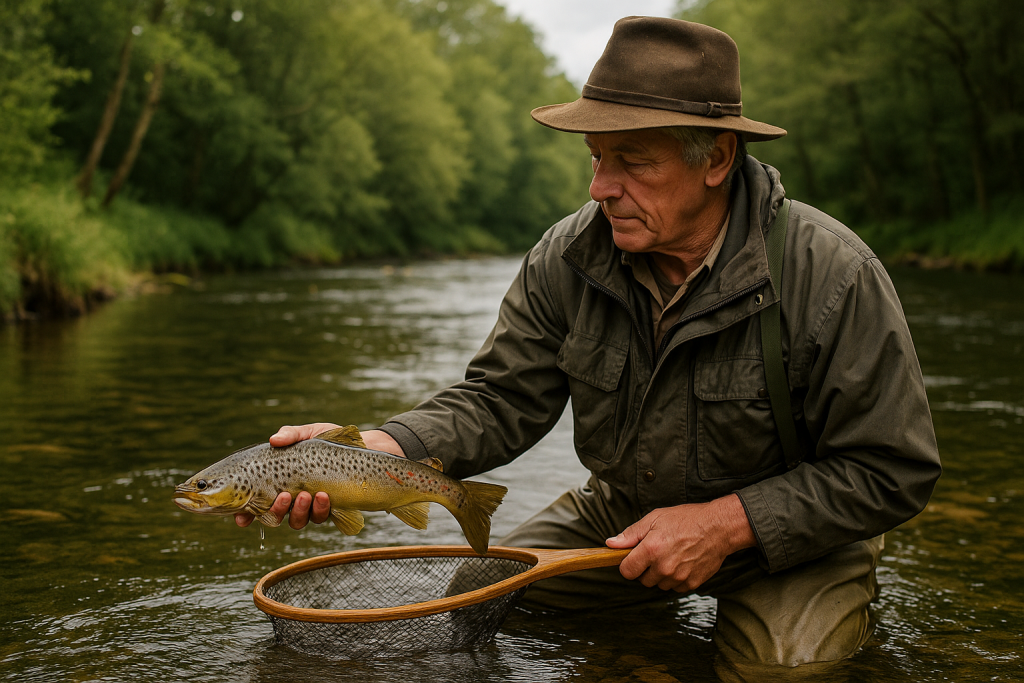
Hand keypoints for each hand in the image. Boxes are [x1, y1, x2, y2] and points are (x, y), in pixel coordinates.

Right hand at [233, 424, 406, 528]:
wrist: (365, 448)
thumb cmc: (331, 440)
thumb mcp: (310, 432)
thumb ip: (292, 434)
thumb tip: (274, 439)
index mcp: (280, 481)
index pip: (256, 502)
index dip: (245, 514)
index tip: (241, 518)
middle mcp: (292, 497)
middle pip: (275, 516)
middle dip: (276, 510)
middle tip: (284, 496)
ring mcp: (311, 506)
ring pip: (297, 521)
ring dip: (299, 511)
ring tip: (306, 495)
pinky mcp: (331, 510)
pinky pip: (321, 518)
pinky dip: (321, 509)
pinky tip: (324, 495)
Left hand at [605, 494, 755, 591]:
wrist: (718, 527)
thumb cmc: (686, 519)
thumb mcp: (654, 519)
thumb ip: (631, 534)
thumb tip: (611, 544)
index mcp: (651, 549)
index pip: (626, 571)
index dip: (627, 565)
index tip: (633, 558)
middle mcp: (663, 567)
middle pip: (642, 580)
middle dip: (645, 569)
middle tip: (656, 553)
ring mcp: (678, 577)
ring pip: (659, 585)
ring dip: (660, 575)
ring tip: (671, 556)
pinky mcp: (691, 584)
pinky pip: (675, 588)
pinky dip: (676, 579)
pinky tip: (682, 563)